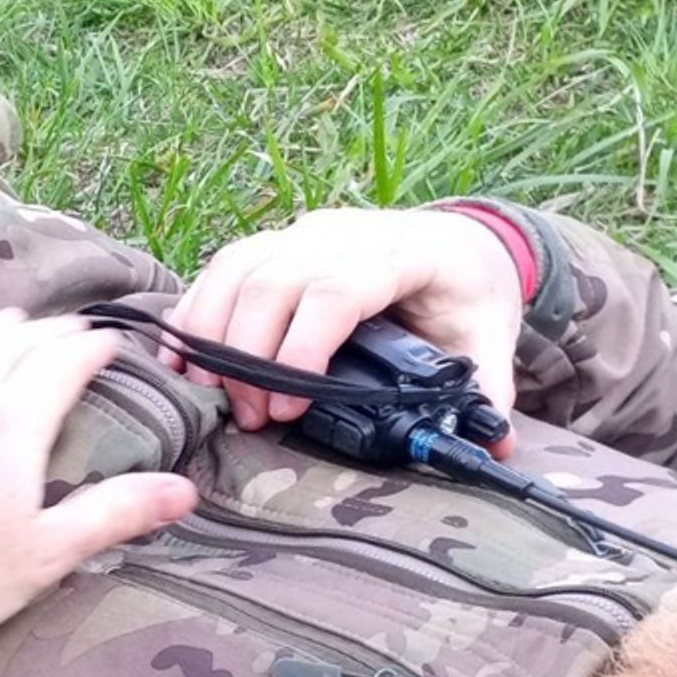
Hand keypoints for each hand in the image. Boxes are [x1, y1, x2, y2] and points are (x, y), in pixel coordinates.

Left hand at [0, 307, 197, 649]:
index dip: (88, 349)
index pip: (60, 366)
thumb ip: (113, 514)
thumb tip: (185, 490)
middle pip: (9, 346)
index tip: (108, 343)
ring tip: (7, 321)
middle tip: (64, 331)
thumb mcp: (44, 556)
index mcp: (11, 428)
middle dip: (43, 332)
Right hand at [168, 206, 524, 444]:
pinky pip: (220, 269)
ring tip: (210, 397)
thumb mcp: (487, 337)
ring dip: (211, 336)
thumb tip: (494, 443)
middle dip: (247, 357)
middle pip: (271, 281)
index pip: (335, 290)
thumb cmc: (466, 293)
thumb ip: (486, 390)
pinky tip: (181, 362)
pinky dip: (195, 314)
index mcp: (400, 253)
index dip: (300, 349)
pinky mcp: (275, 243)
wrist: (457, 242)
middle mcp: (343, 233)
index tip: (287, 410)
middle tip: (250, 419)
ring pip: (235, 270)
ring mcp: (303, 233)